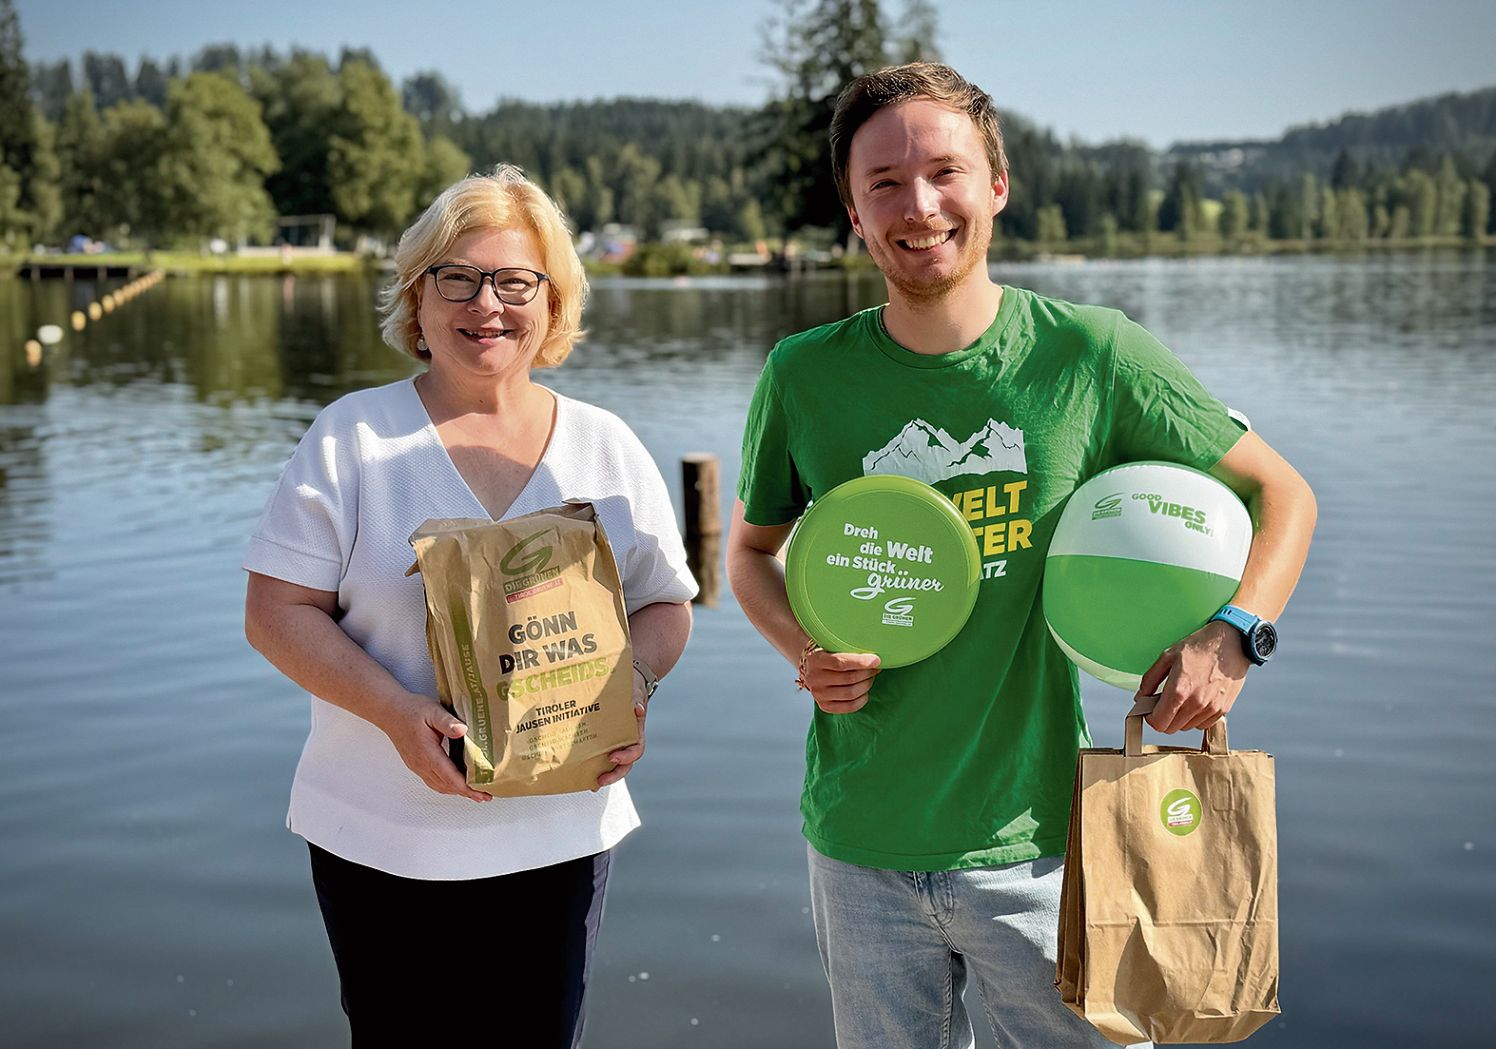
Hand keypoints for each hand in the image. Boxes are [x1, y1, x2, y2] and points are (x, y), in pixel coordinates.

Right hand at [379, 692, 490, 802]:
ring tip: (475, 792)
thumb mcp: (432, 711)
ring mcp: (417, 766)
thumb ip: (448, 722)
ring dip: (457, 791)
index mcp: (428, 753)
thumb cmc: (411, 710)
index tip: (482, 793)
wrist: (389, 711)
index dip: (468, 788)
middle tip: (485, 795)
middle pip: (447, 786)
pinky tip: (456, 782)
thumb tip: (463, 731)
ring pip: (439, 786)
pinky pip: (433, 780)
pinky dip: (447, 785)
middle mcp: (421, 764)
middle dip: (467, 793)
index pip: (450, 777)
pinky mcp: (416, 764)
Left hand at [597, 669, 649, 787]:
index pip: (636, 749)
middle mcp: (627, 738)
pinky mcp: (607, 737)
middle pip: (626, 763)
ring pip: (615, 763)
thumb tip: (637, 710)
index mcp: (636, 730)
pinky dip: (596, 766)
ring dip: (607, 774)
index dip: (626, 756)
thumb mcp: (636, 690)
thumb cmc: (633, 686)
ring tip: (594, 783)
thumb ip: (636, 699)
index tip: (613, 757)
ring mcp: (617, 740)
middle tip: (601, 780)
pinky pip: (602, 754)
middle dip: (615, 774)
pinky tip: (585, 775)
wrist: (630, 679)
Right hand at [801, 649, 881, 714]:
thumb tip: (873, 658)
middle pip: (849, 678)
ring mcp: (818, 694)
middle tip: (875, 668)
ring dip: (866, 685)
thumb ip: (848, 650)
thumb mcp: (832, 647)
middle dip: (867, 673)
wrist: (813, 670)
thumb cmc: (828, 655)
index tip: (876, 660)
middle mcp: (814, 678)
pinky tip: (864, 692)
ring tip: (869, 678)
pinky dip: (862, 699)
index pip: (840, 663)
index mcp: (815, 660)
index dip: (861, 662)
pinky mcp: (825, 706)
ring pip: (851, 693)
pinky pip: (850, 706)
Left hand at [1135, 620, 1249, 733]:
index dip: (1150, 717)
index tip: (1150, 709)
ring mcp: (1211, 709)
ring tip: (1183, 697)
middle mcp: (1196, 704)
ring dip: (1179, 718)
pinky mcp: (1223, 710)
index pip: (1158, 722)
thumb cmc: (1199, 647)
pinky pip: (1202, 724)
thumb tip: (1140, 698)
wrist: (1232, 643)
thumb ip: (1150, 680)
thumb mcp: (1167, 657)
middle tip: (1164, 701)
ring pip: (1186, 727)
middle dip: (1163, 717)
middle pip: (1171, 728)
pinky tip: (1196, 699)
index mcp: (1179, 690)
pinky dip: (1195, 717)